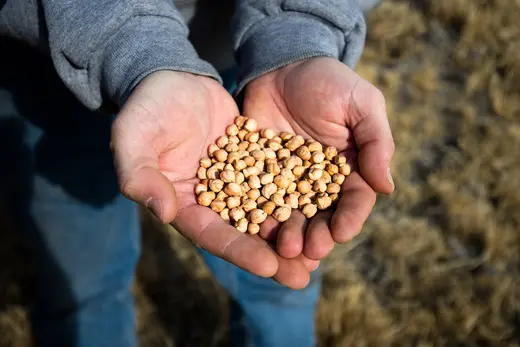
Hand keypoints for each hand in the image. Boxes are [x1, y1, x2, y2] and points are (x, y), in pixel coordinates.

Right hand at [111, 71, 316, 288]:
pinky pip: (278, 180)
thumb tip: (163, 212)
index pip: (212, 234)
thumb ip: (139, 175)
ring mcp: (236, 180)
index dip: (239, 251)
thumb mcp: (134, 137)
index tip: (269, 266)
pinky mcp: (254, 160)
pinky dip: (297, 195)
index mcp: (183, 203)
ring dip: (291, 233)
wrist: (172, 77)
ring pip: (266, 212)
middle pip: (244, 233)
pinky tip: (323, 207)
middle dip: (273, 256)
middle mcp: (212, 199)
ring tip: (321, 252)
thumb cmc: (146, 108)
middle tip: (303, 277)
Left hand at [242, 57, 394, 260]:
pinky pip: (259, 198)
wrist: (284, 64)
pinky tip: (255, 230)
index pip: (354, 200)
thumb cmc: (330, 81)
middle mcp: (319, 181)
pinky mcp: (259, 174)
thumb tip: (387, 188)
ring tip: (284, 249)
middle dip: (318, 235)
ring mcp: (287, 180)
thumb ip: (376, 143)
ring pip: (290, 214)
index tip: (342, 232)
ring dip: (289, 234)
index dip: (350, 218)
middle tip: (311, 250)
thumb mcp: (361, 104)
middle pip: (321, 216)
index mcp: (350, 169)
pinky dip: (258, 215)